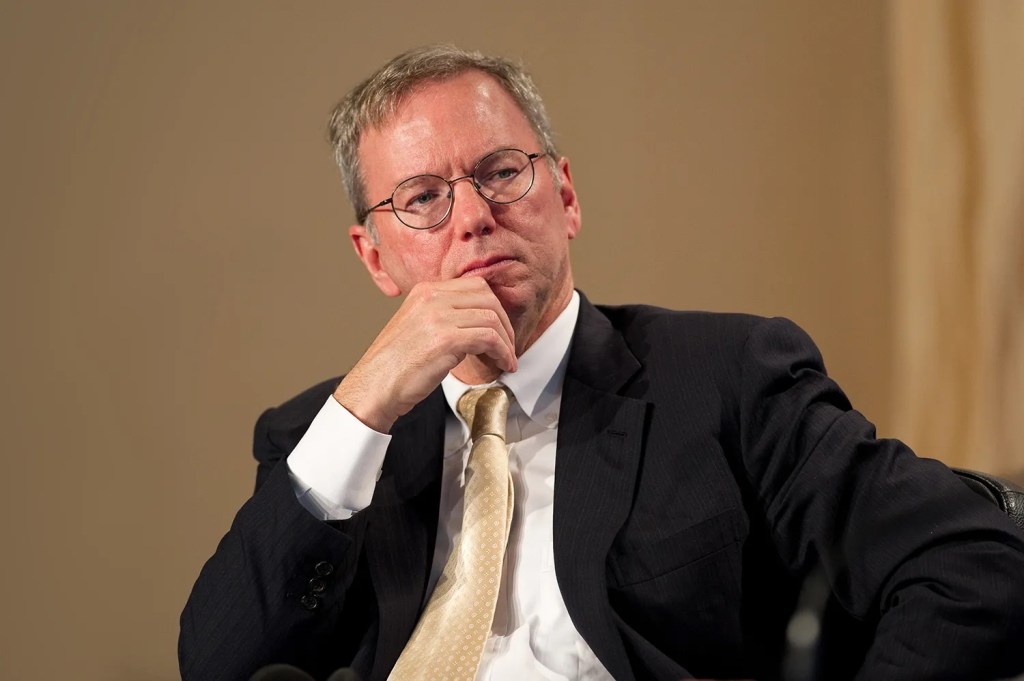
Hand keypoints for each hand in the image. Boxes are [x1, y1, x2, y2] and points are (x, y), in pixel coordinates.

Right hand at [333, 277, 516, 432]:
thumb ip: (442, 315)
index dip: (494, 307)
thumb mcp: (417, 326)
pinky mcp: (446, 339)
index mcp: (424, 290)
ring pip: (492, 318)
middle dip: (504, 323)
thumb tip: (476, 322)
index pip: (475, 286)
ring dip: (506, 341)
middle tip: (508, 345)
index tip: (499, 329)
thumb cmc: (395, 365)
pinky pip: (489, 338)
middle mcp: (431, 296)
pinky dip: (503, 352)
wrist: (374, 387)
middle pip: (488, 298)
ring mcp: (438, 316)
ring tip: (507, 359)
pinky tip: (503, 365)